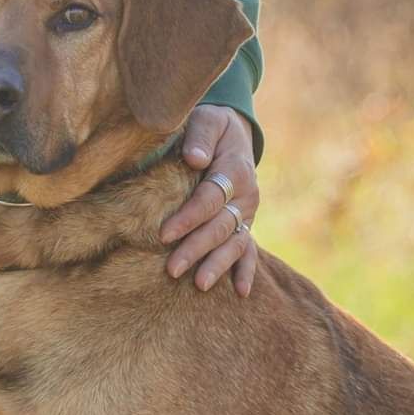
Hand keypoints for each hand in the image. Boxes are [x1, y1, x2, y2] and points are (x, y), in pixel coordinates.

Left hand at [160, 105, 258, 296]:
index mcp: (236, 169)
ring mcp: (247, 213)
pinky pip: (249, 251)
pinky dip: (246, 271)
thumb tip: (194, 158)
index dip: (189, 217)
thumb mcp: (206, 121)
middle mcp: (247, 195)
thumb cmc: (211, 127)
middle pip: (220, 226)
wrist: (232, 132)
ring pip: (235, 243)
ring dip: (218, 265)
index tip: (165, 234)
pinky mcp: (244, 224)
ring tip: (200, 285)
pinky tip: (241, 293)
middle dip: (196, 249)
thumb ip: (200, 137)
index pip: (210, 198)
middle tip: (172, 269)